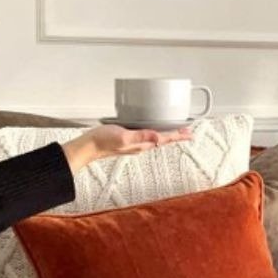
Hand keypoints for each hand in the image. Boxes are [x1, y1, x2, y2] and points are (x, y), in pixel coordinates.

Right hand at [61, 124, 193, 170]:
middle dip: (176, 136)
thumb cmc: (102, 141)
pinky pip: (147, 137)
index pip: (165, 139)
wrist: (88, 147)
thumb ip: (140, 136)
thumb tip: (157, 137)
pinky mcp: (128, 140)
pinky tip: (154, 130)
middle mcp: (140, 145)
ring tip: (176, 132)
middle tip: (188, 133)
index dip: (178, 135)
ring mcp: (134, 144)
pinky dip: (155, 133)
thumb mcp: (122, 136)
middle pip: (164, 140)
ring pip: (156, 139)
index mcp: (141, 144)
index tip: (189, 133)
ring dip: (167, 135)